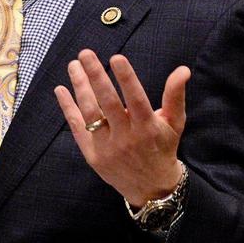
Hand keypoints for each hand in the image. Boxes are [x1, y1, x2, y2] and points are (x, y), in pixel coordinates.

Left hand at [54, 49, 189, 206]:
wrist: (151, 189)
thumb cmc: (163, 148)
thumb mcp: (174, 123)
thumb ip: (175, 96)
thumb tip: (182, 70)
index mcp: (148, 128)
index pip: (136, 99)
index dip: (127, 79)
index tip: (116, 57)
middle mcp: (126, 138)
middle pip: (108, 103)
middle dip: (96, 76)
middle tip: (85, 54)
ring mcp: (107, 147)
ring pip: (90, 113)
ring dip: (80, 87)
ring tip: (73, 65)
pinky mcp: (92, 154)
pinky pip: (78, 128)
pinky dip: (68, 108)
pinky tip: (60, 89)